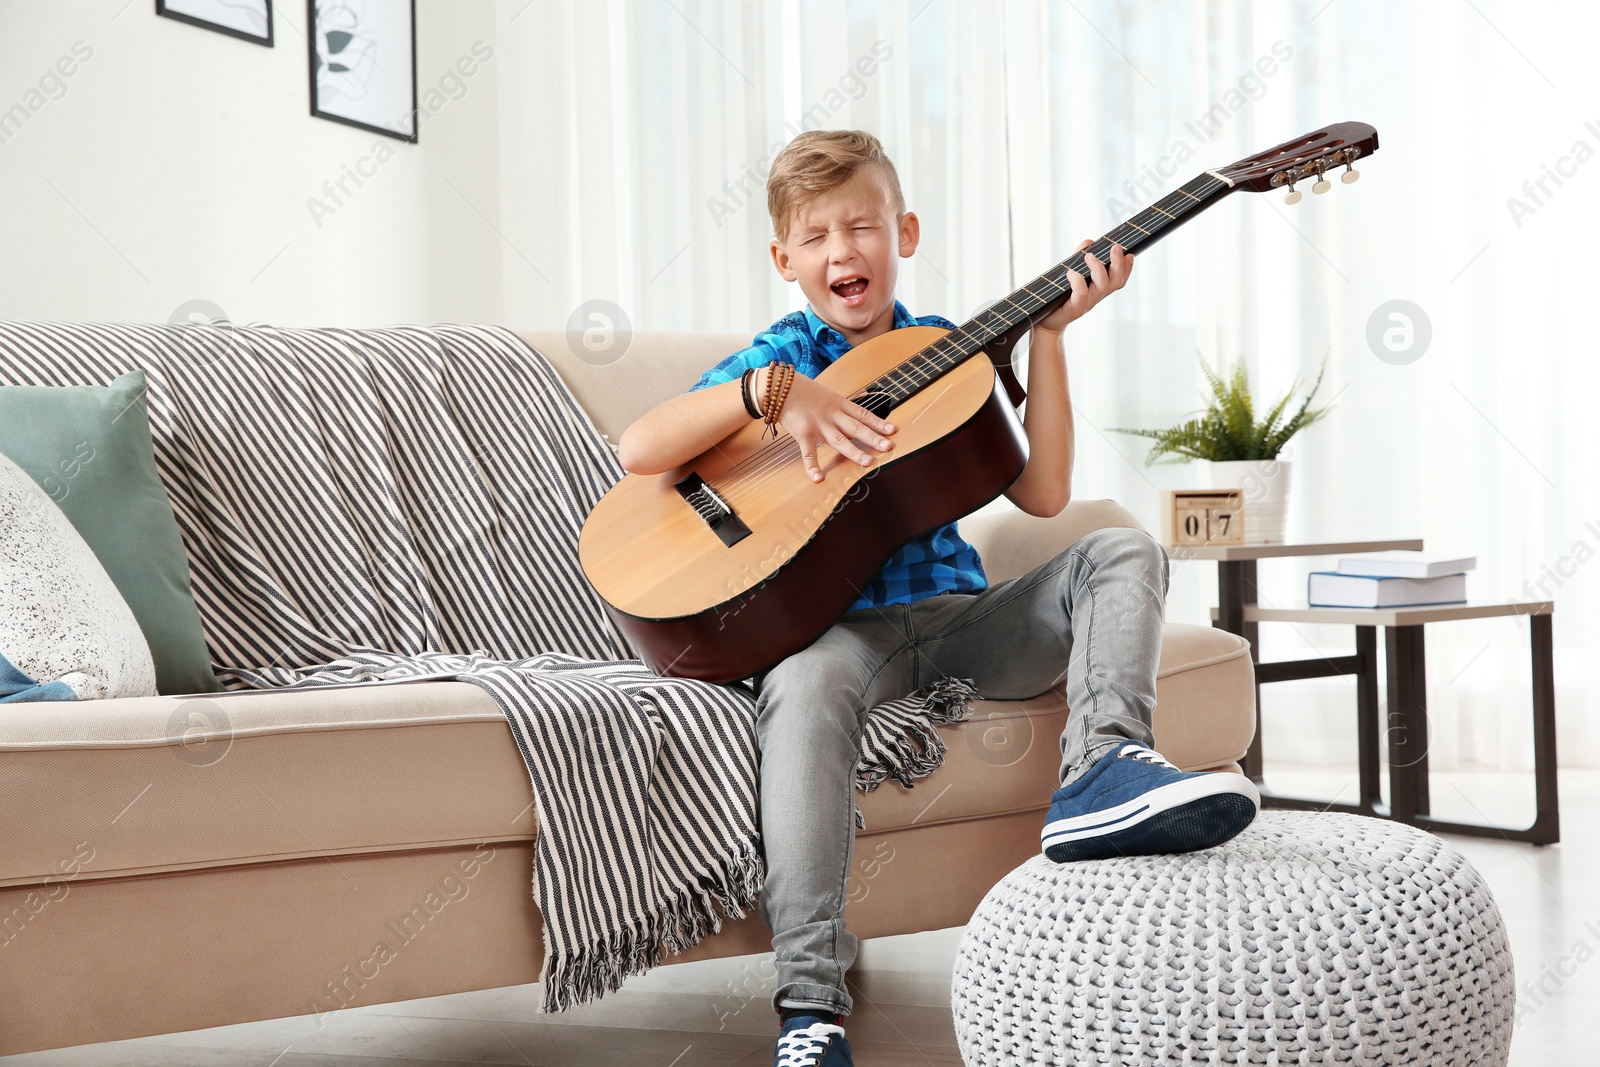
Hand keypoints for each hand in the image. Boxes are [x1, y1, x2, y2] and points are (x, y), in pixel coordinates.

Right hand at [765, 370, 895, 481]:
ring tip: (868, 462)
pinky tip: (818, 478)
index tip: (893, 431)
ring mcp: (818, 425)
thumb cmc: (803, 391)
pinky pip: (809, 453)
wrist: (780, 386)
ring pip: (840, 441)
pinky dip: (813, 466)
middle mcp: (832, 415)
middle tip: (889, 447)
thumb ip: (840, 407)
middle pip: (856, 428)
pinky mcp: (803, 433)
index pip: (863, 415)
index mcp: (839, 404)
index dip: (879, 423)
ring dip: (855, 452)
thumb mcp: (827, 395)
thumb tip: (856, 417)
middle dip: (874, 438)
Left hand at [1036, 239, 1133, 334]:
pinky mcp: (1075, 309)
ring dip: (1098, 268)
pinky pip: (1081, 294)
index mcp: (1100, 287)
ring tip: (1088, 256)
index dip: (1127, 267)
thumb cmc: (1059, 295)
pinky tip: (1071, 273)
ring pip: (1102, 286)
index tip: (1128, 253)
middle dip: (1118, 263)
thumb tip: (1089, 242)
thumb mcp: (1071, 272)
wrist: (1045, 320)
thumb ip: (1080, 257)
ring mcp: (1087, 303)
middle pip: (1116, 281)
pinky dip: (1078, 281)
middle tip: (1115, 247)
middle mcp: (1097, 296)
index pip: (1120, 278)